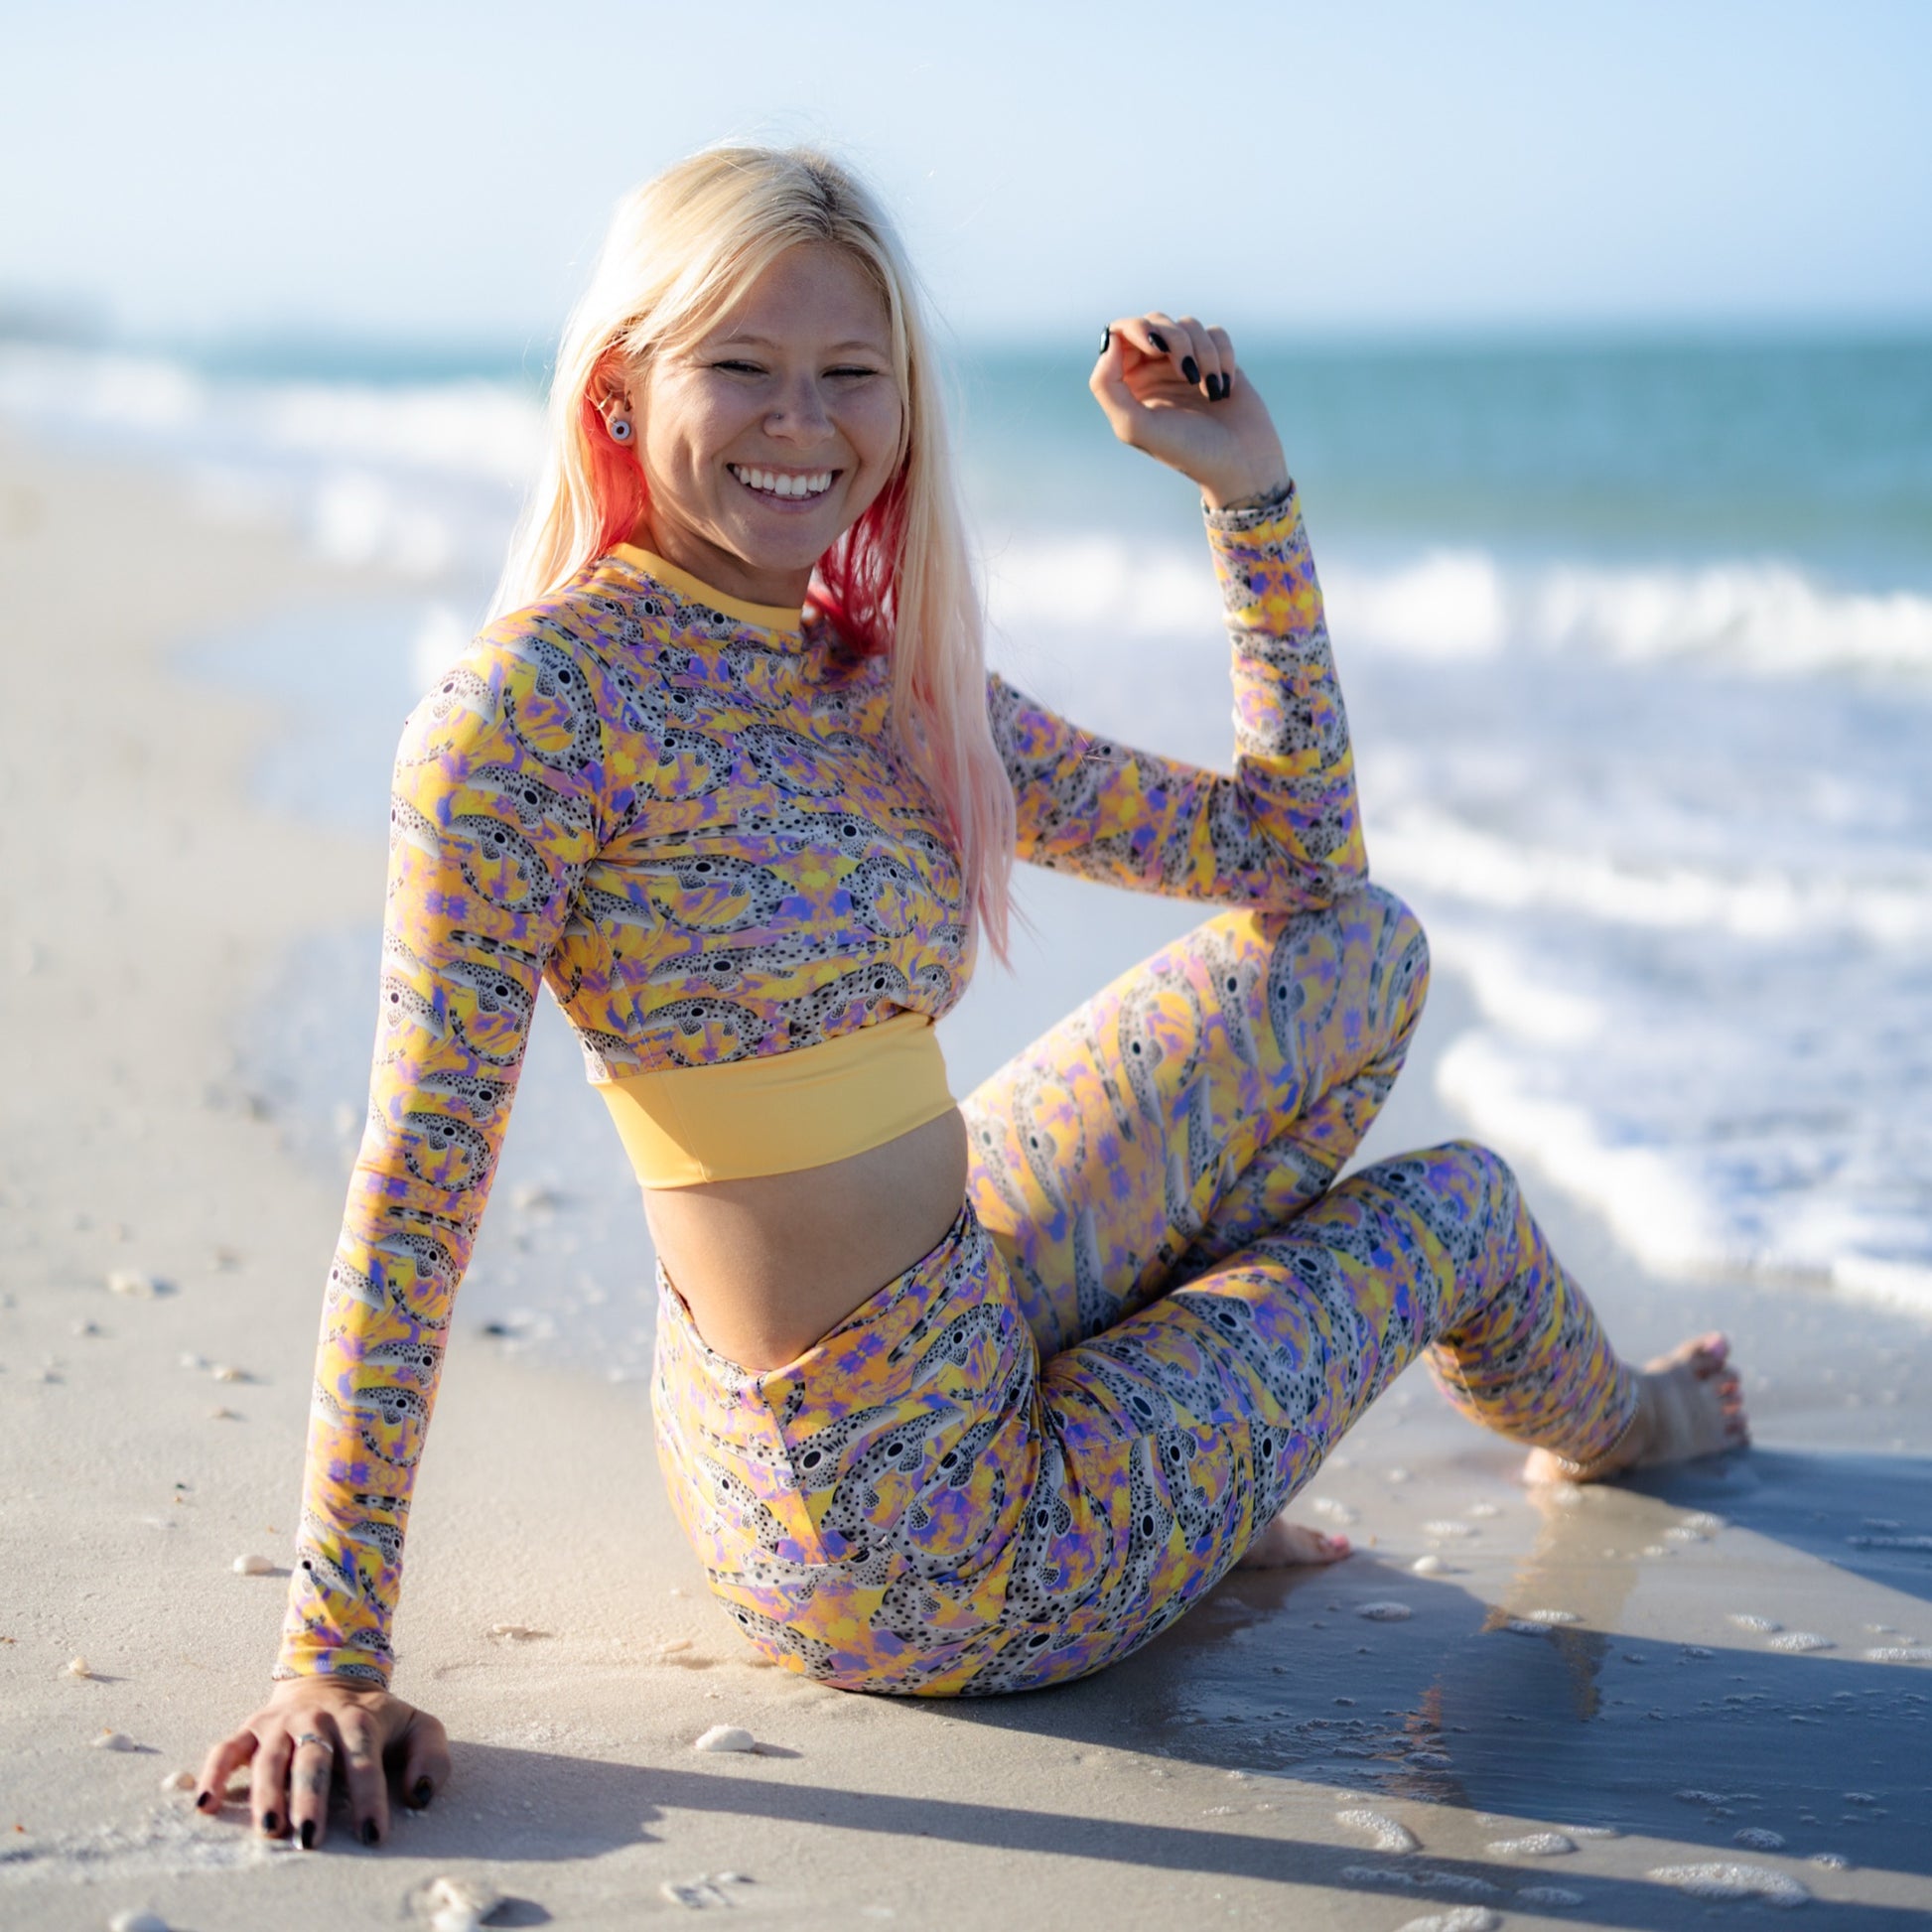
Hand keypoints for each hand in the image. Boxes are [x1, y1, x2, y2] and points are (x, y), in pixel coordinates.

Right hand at [197, 1676, 449, 1849]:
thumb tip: (419, 1795)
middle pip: (314, 1759)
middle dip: (311, 1798)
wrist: (331, 1678)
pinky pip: (226, 1749)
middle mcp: (317, 1720)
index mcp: (360, 1721)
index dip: (370, 1799)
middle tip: (310, 1837)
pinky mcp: (251, 1729)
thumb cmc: (376, 1720)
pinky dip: (214, 1773)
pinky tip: (206, 1804)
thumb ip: (432, 1756)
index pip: (365, 1762)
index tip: (372, 1836)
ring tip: (269, 1828)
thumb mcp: (417, 1727)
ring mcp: (281, 1724)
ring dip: (267, 1792)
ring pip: (271, 1757)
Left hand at [1089, 312, 1288, 510]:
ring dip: (1203, 353)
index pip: (1119, 334)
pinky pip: (1216, 334)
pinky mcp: (1216, 359)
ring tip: (1211, 390)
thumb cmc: (1186, 450)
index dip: (1136, 330)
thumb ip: (1107, 387)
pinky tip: (1224, 388)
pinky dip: (1223, 356)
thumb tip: (1109, 341)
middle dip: (1174, 340)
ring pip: (1187, 325)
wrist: (1240, 463)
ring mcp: (1186, 363)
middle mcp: (1154, 370)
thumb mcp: (1135, 426)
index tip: (1156, 348)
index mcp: (1129, 384)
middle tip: (1187, 373)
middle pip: (1154, 321)